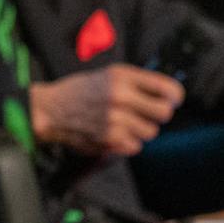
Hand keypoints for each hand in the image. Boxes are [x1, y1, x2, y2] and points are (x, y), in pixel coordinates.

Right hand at [29, 64, 183, 155]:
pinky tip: (113, 133)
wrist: (49, 109)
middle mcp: (120, 95)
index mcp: (121, 76)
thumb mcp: (106, 76)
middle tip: (149, 114)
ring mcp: (115, 118)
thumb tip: (167, 94)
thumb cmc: (78, 92)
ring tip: (124, 123)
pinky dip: (127, 142)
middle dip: (159, 114)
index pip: (166, 87)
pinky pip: (135, 146)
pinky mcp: (110, 138)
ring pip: (150, 131)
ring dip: (140, 130)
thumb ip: (135, 83)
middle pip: (164, 112)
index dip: (174, 96)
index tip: (172, 100)